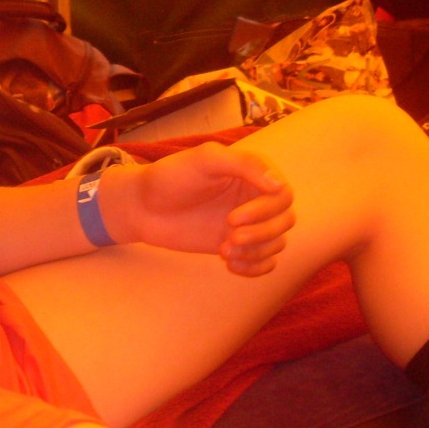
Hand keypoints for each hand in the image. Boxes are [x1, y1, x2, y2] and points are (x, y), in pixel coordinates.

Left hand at [103, 144, 294, 276]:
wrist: (143, 207)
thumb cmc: (171, 177)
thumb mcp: (204, 160)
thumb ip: (243, 164)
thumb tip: (279, 183)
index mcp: (252, 173)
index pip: (282, 195)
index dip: (265, 211)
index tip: (233, 218)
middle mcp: (254, 197)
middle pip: (285, 220)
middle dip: (262, 233)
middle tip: (229, 236)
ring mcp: (247, 223)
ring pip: (277, 242)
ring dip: (257, 251)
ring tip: (225, 250)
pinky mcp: (237, 244)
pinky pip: (266, 261)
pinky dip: (256, 267)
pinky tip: (230, 263)